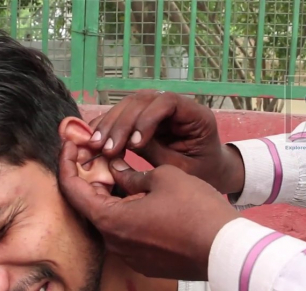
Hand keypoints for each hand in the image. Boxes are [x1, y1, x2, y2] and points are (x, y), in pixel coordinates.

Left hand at [59, 141, 239, 280]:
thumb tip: (117, 171)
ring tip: (120, 172)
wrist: (226, 252)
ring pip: (110, 220)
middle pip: (90, 206)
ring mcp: (129, 256)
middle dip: (91, 178)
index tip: (69, 145)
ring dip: (110, 197)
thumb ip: (131, 175)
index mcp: (110, 220)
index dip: (66, 163)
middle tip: (98, 155)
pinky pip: (127, 235)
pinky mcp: (146, 263)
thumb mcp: (163, 178)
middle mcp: (113, 243)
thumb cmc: (196, 211)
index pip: (72, 190)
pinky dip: (126, 214)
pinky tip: (140, 198)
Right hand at [87, 90, 244, 194]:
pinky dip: (109, 126)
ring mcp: (160, 109)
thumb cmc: (203, 173)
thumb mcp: (182, 169)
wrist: (211, 173)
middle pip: (143, 100)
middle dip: (121, 123)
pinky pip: (124, 115)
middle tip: (105, 147)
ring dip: (110, 124)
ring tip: (95, 145)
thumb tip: (125, 147)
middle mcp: (178, 106)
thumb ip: (157, 155)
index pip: (167, 102)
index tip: (135, 144)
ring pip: (129, 105)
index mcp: (197, 115)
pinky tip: (94, 138)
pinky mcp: (147, 117)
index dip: (147, 119)